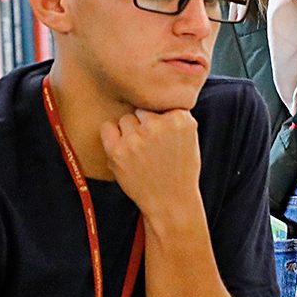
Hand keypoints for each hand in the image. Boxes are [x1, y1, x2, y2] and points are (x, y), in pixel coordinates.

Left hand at [101, 109, 202, 224]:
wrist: (171, 203)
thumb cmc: (180, 170)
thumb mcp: (189, 137)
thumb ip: (173, 116)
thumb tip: (151, 93)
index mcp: (180, 118)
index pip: (160, 103)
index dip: (160, 120)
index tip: (164, 136)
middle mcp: (158, 125)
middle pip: (141, 110)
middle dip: (144, 125)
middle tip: (152, 147)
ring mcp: (136, 137)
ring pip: (126, 119)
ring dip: (129, 132)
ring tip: (141, 153)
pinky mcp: (118, 150)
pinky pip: (107, 128)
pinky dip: (112, 137)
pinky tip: (123, 151)